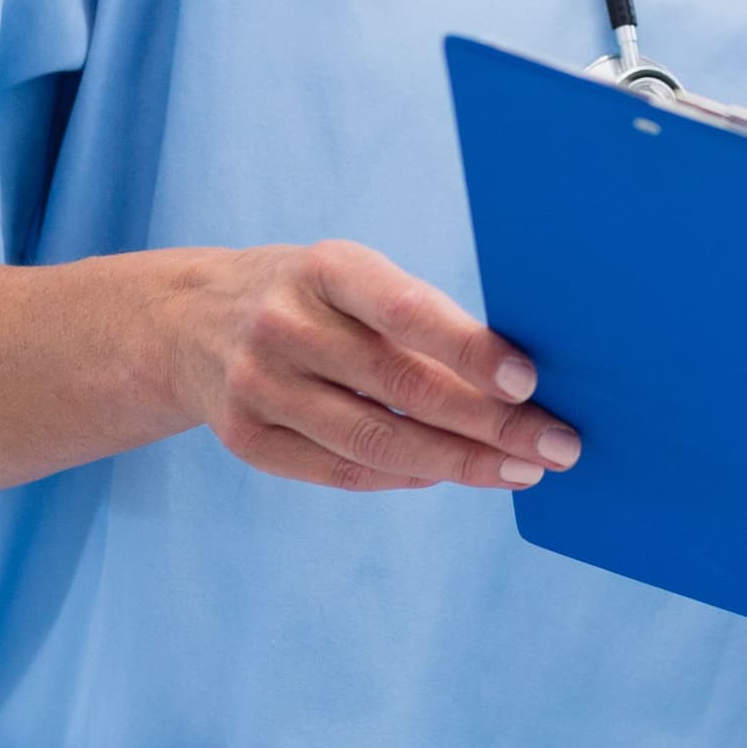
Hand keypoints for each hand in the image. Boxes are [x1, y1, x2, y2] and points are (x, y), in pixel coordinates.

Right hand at [168, 239, 578, 491]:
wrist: (189, 320)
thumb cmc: (310, 295)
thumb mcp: (352, 275)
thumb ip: (419, 315)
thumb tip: (515, 381)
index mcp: (326, 269)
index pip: (406, 311)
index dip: (470, 350)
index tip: (530, 381)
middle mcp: (284, 326)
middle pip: (402, 390)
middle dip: (492, 425)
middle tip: (557, 446)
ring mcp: (257, 387)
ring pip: (376, 444)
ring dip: (460, 465)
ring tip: (521, 471)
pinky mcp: (246, 440)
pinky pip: (342, 472)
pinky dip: (404, 478)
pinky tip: (450, 474)